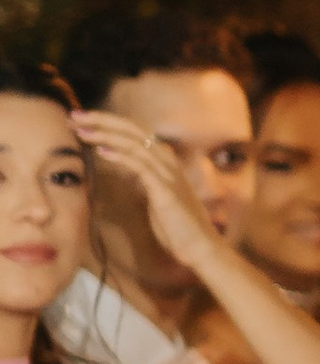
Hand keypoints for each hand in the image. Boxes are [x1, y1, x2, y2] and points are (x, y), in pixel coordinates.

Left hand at [67, 109, 226, 285]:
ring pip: (135, 144)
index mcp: (166, 161)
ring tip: (82, 131)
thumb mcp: (156, 194)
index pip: (135, 132)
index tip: (83, 121)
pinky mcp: (165, 190)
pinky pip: (140, 166)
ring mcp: (168, 174)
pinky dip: (120, 156)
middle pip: (133, 130)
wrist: (200, 247)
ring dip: (106, 135)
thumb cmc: (177, 226)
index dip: (109, 123)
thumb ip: (143, 176)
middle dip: (102, 120)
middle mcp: (168, 162)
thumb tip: (123, 164)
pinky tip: (101, 151)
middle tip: (75, 116)